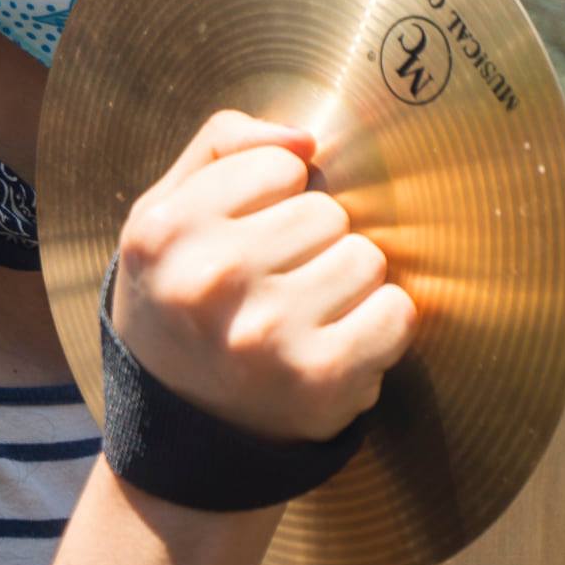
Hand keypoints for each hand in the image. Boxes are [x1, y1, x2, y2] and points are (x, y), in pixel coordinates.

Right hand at [113, 109, 415, 442]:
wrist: (180, 426)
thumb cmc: (182, 299)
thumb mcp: (167, 212)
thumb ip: (224, 146)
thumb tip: (306, 138)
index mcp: (166, 230)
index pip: (281, 164)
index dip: (275, 195)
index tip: (248, 233)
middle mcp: (212, 280)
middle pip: (328, 211)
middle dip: (313, 240)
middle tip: (277, 282)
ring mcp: (269, 333)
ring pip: (367, 257)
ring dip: (347, 282)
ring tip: (304, 313)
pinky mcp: (322, 377)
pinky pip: (398, 311)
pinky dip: (379, 326)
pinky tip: (335, 342)